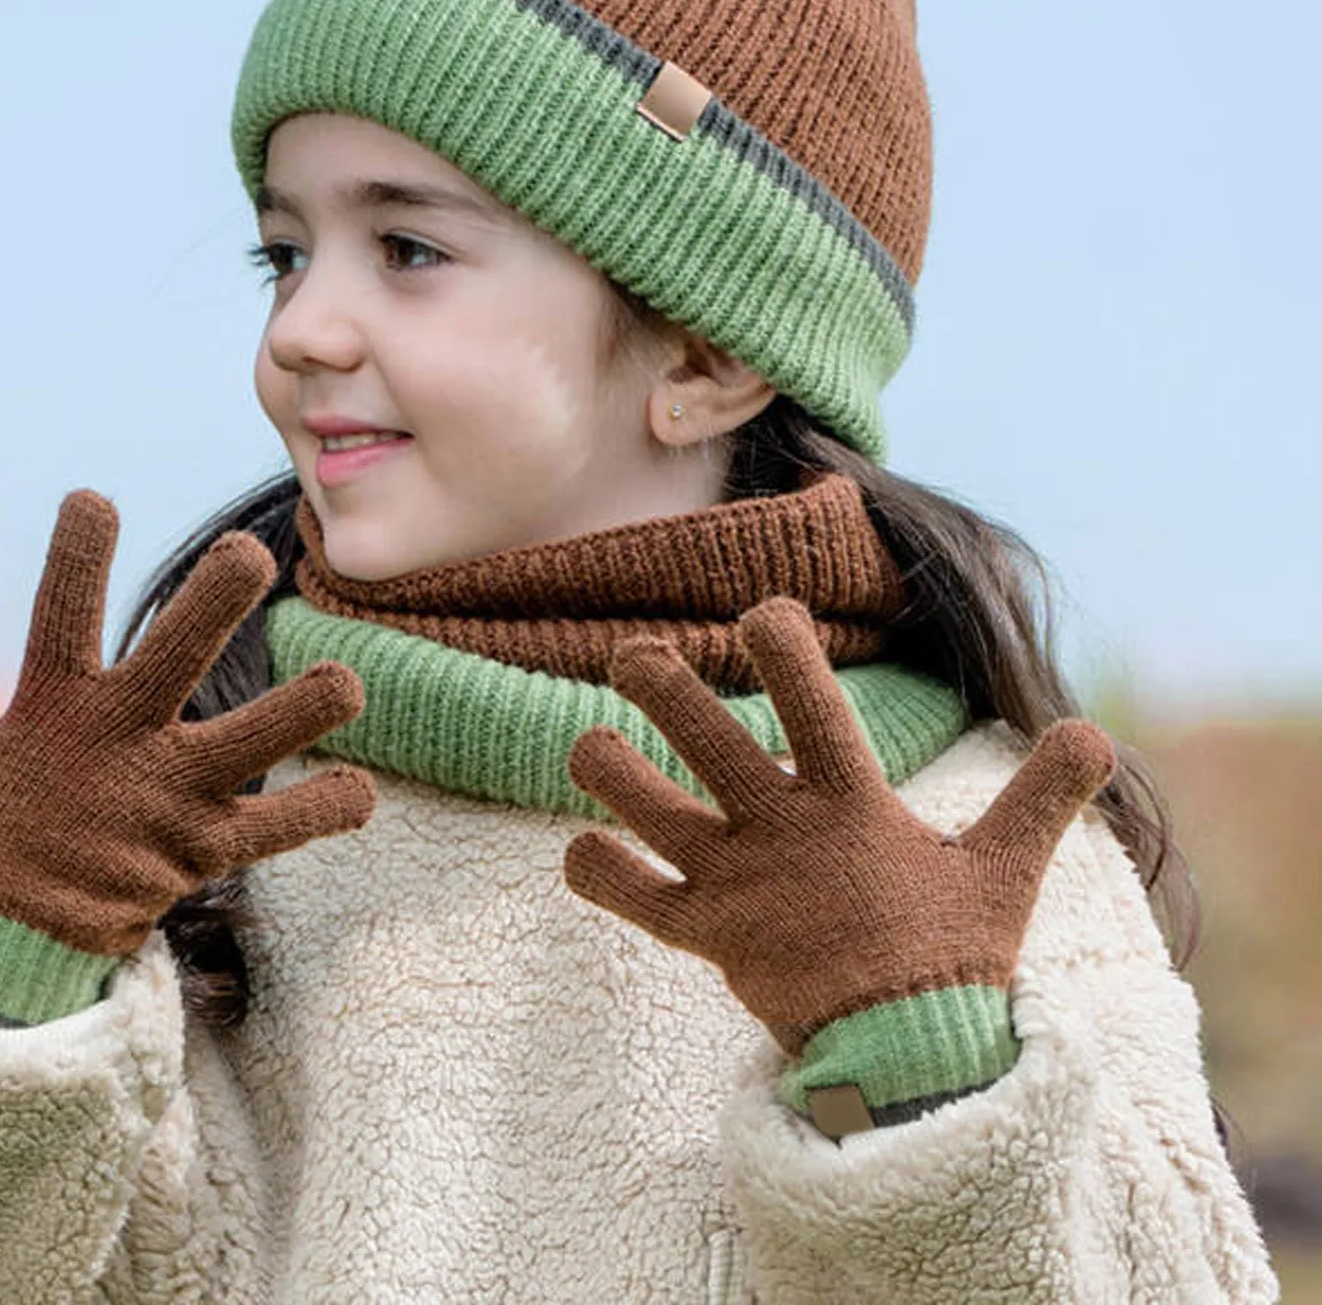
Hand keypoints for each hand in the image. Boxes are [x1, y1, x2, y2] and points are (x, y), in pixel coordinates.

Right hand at [0, 489, 373, 957]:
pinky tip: (364, 790)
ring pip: (248, 744)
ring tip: (348, 681)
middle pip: (172, 661)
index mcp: (54, 711)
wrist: (4, 953)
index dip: (75, 560)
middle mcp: (121, 745)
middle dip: (211, 606)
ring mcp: (169, 799)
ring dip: (300, 710)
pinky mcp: (205, 851)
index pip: (59, 620)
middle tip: (249, 555)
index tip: (93, 498)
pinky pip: (277, 830)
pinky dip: (323, 810)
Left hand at [562, 597, 1111, 1051]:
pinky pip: (634, 899)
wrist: (909, 1063)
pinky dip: (599, 872)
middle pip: (709, 741)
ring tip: (586, 742)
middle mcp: (783, 833)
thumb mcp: (1008, 870)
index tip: (760, 611)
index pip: (814, 703)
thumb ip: (1044, 795)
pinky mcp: (707, 935)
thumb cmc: (953, 956)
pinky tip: (580, 847)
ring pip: (651, 810)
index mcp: (852, 806)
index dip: (782, 647)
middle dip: (662, 686)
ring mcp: (738, 885)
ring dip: (610, 771)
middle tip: (629, 654)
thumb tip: (1094, 730)